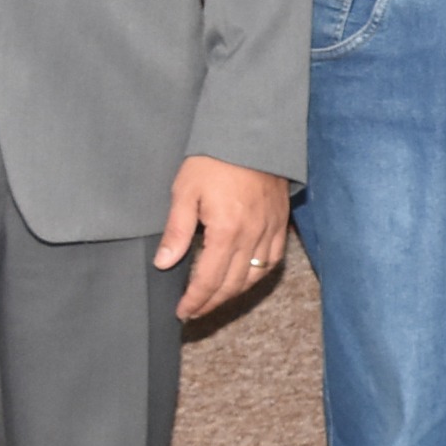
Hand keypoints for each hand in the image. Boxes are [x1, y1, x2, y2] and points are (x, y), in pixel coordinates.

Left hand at [159, 154, 292, 318]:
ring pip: (254, 277)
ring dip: (234, 293)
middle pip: (232, 284)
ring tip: (216, 299)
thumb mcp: (185, 191)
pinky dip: (258, 275)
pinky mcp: (281, 223)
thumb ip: (176, 231)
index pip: (209, 279)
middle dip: (212, 302)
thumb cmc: (214, 160)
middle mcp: (252, 236)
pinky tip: (245, 278)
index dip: (195, 300)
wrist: (252, 134)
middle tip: (195, 311)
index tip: (183, 311)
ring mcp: (270, 231)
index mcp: (226, 231)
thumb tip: (164, 262)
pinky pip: (273, 260)